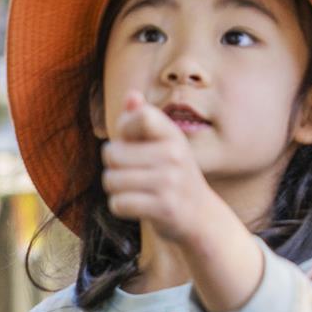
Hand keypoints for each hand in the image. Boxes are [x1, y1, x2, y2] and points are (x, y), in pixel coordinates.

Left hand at [100, 91, 219, 247]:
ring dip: (114, 189)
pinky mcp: (164, 207)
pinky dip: (120, 207)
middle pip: (112, 153)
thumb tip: (131, 94)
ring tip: (132, 190)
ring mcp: (170, 181)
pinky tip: (136, 206)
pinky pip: (118, 204)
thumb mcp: (163, 144)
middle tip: (129, 173)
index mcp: (172, 134)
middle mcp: (174, 154)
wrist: (200, 216)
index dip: (123, 129)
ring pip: (111, 180)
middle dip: (112, 166)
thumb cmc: (172, 176)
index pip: (138, 116)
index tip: (131, 142)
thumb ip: (143, 119)